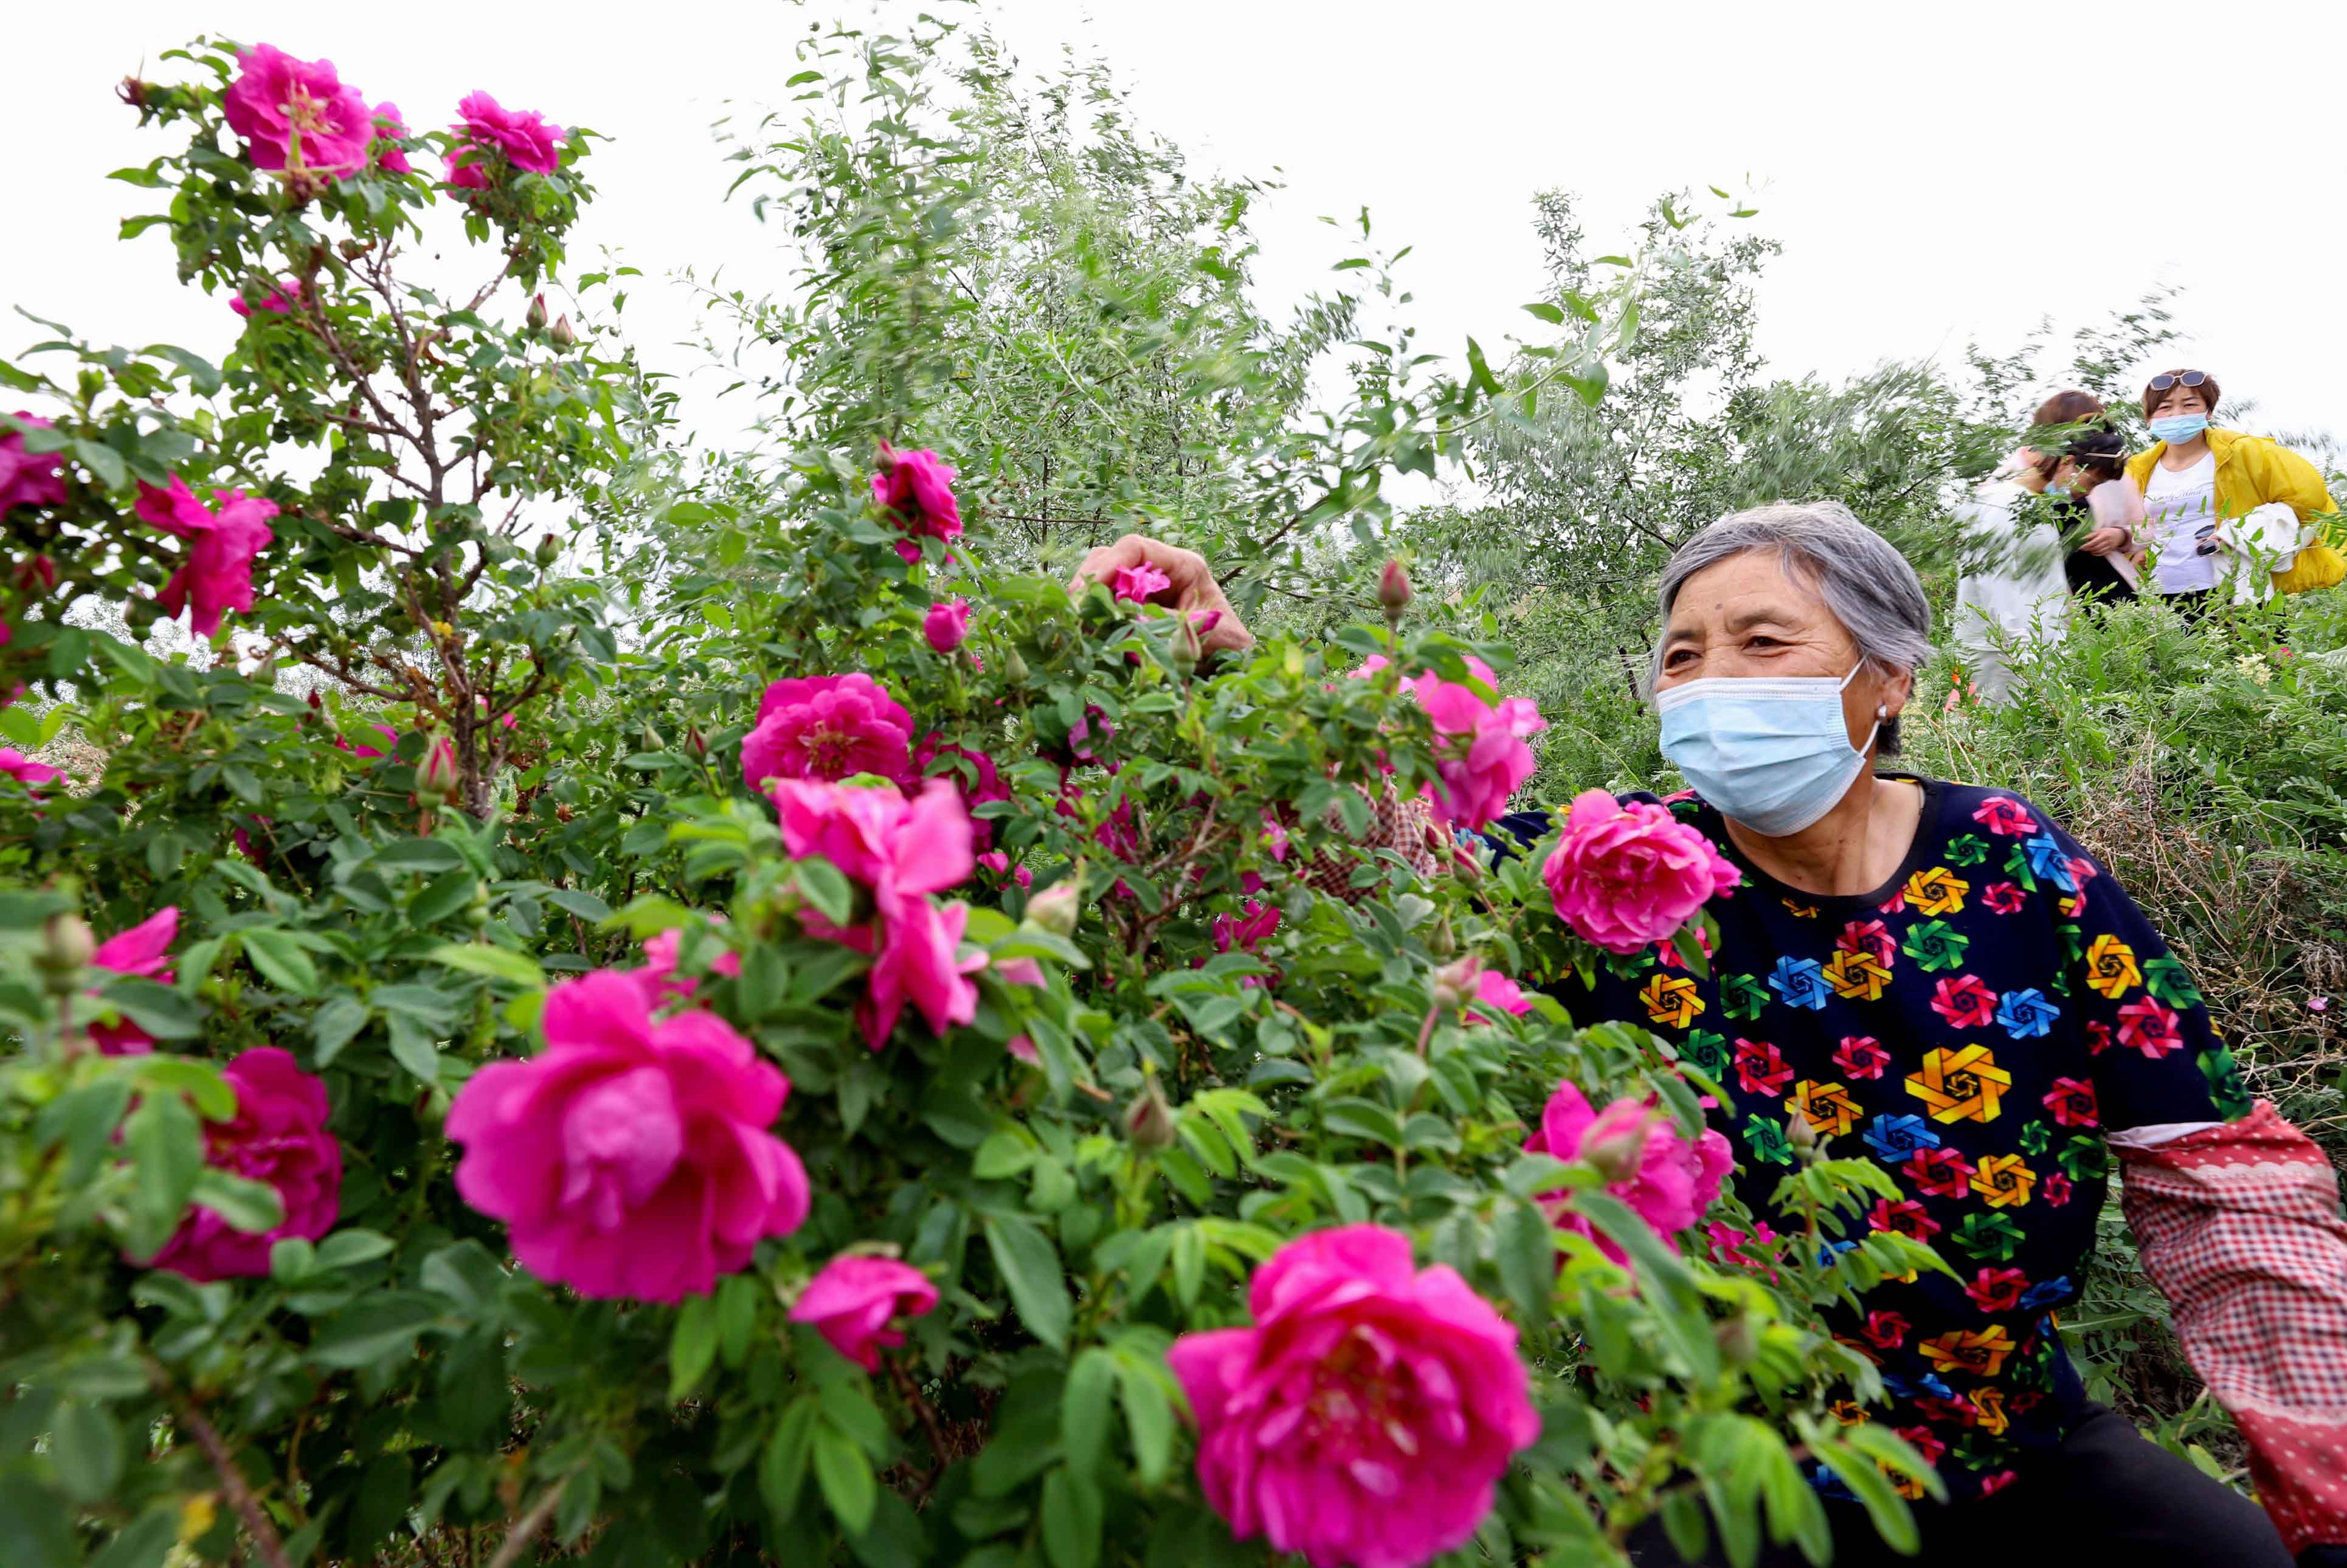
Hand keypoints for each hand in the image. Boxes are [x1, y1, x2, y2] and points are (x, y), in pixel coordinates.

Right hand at [1068, 533, 1254, 655]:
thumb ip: (1170, 625)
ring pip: (1104, 580)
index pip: (1136, 547)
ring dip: (1087, 599)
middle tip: (1071, 608)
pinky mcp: (1134, 612)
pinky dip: (1093, 616)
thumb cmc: (1229, 647)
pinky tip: (1084, 632)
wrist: (1235, 668)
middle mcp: (1160, 572)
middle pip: (1112, 558)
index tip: (1089, 589)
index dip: (1109, 564)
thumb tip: (1130, 621)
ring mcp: (1145, 591)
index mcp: (1184, 566)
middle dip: (1090, 580)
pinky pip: (1106, 605)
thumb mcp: (1205, 635)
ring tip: (1074, 622)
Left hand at [2081, 527, 2129, 556]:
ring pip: (2099, 551)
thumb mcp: (2100, 531)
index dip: (2087, 545)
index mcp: (2104, 535)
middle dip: (2088, 549)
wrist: (2119, 535)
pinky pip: (2103, 554)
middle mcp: (2108, 541)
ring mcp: (2110, 546)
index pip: (2094, 542)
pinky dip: (2097, 554)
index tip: (2081, 547)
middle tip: (2083, 549)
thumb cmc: (2108, 532)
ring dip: (2092, 551)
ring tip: (2088, 550)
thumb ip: (2092, 535)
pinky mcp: (2111, 550)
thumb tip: (2083, 538)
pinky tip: (2093, 552)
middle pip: (2096, 547)